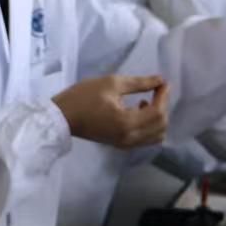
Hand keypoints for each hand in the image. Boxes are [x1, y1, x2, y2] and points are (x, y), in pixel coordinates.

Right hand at [53, 74, 168, 148]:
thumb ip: (139, 83)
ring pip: (156, 136)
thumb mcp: (111, 83)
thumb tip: (160, 80)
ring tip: (145, 104)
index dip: (163, 96)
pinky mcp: (121, 145)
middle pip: (161, 126)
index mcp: (127, 122)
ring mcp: (126, 144)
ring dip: (157, 119)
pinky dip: (150, 127)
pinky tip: (138, 112)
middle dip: (162, 107)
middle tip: (154, 92)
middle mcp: (130, 138)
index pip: (158, 112)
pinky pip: (146, 139)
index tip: (162, 83)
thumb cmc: (83, 97)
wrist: (61, 118)